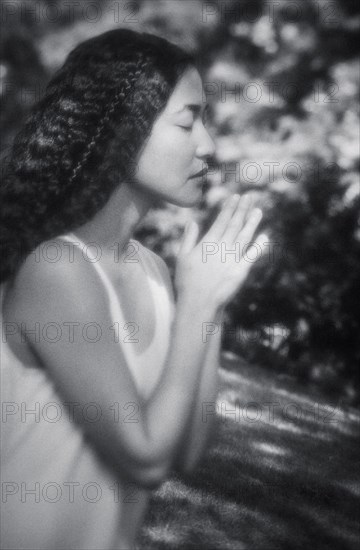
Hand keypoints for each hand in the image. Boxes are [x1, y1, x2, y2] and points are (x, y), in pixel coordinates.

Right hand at [175, 194, 267, 309]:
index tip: (235, 197)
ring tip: (258, 210)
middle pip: (234, 224)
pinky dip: (259, 246)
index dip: (229, 208)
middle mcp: (221, 248)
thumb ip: (188, 238)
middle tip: (250, 196)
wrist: (198, 303)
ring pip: (245, 236)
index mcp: (207, 243)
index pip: (221, 221)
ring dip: (252, 222)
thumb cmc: (187, 281)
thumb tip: (192, 221)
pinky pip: (252, 256)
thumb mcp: (182, 257)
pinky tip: (265, 236)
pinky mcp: (241, 271)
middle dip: (242, 209)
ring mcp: (232, 259)